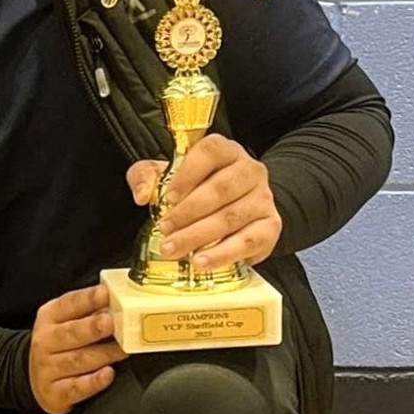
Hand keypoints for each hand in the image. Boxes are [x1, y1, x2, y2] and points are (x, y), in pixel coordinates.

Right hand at [29, 285, 125, 413]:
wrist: (37, 376)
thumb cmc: (60, 345)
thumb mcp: (66, 322)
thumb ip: (90, 312)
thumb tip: (119, 303)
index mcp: (49, 317)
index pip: (68, 304)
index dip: (87, 299)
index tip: (104, 293)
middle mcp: (44, 341)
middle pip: (70, 333)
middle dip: (92, 328)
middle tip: (111, 323)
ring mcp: (47, 368)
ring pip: (77, 360)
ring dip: (103, 354)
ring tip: (123, 350)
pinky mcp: (54, 393)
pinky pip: (76, 387)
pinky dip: (93, 382)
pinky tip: (107, 374)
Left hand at [126, 134, 282, 271]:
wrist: (238, 208)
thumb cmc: (199, 189)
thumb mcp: (169, 176)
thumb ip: (147, 176)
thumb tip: (142, 194)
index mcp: (225, 150)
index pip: (210, 152)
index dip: (188, 174)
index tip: (168, 197)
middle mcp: (249, 170)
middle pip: (221, 189)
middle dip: (188, 212)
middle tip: (165, 230)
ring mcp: (263, 198)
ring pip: (232, 217)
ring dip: (199, 236)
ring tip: (175, 250)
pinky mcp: (271, 226)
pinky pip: (248, 241)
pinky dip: (223, 254)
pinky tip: (201, 262)